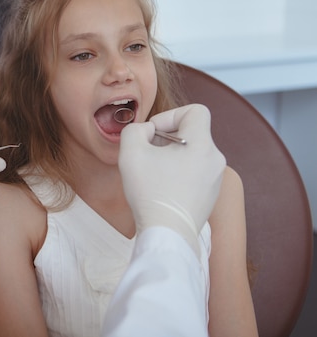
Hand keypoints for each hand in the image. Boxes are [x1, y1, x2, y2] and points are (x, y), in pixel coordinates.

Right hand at [119, 104, 225, 253]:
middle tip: (147, 154)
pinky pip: (194, 174)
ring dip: (171, 158)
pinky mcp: (210, 196)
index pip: (195, 111)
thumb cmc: (150, 193)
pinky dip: (178, 175)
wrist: (168, 234)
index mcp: (202, 144)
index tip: (153, 134)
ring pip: (192, 154)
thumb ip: (135, 130)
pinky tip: (161, 190)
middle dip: (166, 139)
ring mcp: (215, 180)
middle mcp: (215, 159)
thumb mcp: (130, 151)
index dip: (170, 115)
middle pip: (191, 134)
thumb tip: (146, 132)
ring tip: (152, 174)